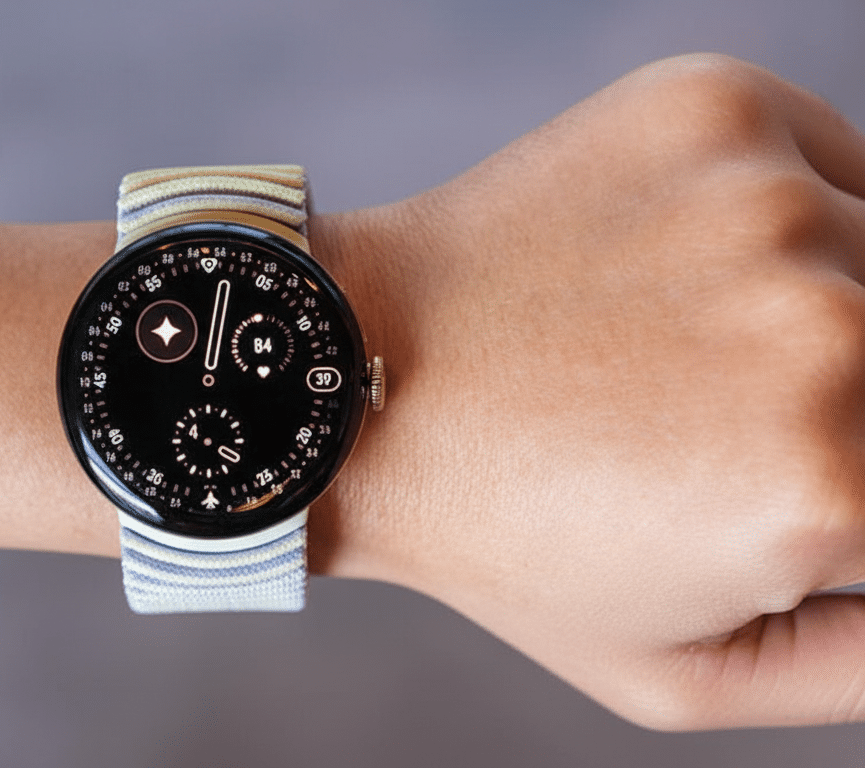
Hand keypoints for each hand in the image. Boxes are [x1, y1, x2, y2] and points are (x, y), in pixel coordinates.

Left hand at [319, 53, 864, 729]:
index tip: (763, 473)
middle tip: (717, 420)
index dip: (835, 494)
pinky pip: (827, 164)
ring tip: (681, 346)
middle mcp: (826, 327)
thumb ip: (861, 661)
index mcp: (828, 484)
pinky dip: (784, 218)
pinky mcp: (716, 109)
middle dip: (841, 410)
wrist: (365, 382)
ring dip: (820, 310)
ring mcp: (767, 203)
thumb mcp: (682, 674)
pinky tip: (672, 266)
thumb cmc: (506, 538)